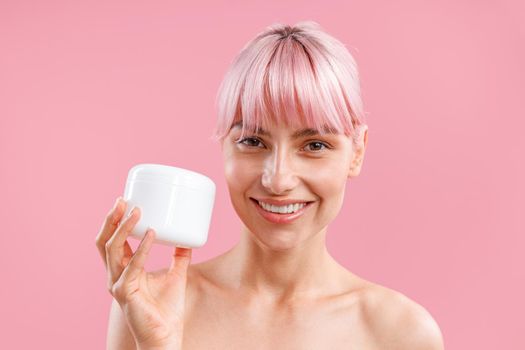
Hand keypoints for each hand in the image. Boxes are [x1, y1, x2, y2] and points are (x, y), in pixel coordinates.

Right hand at [95, 197, 191, 348]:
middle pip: (104, 241)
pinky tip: (153, 234)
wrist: (166, 335)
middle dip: (111, 219)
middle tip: (123, 200)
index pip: (112, 241)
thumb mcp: (176, 273)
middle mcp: (115, 275)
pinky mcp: (126, 292)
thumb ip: (180, 255)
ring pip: (112, 249)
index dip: (115, 221)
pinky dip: (142, 248)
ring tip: (137, 211)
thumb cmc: (167, 308)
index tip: (125, 201)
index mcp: (123, 270)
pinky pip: (132, 265)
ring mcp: (117, 284)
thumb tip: (188, 238)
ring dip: (124, 228)